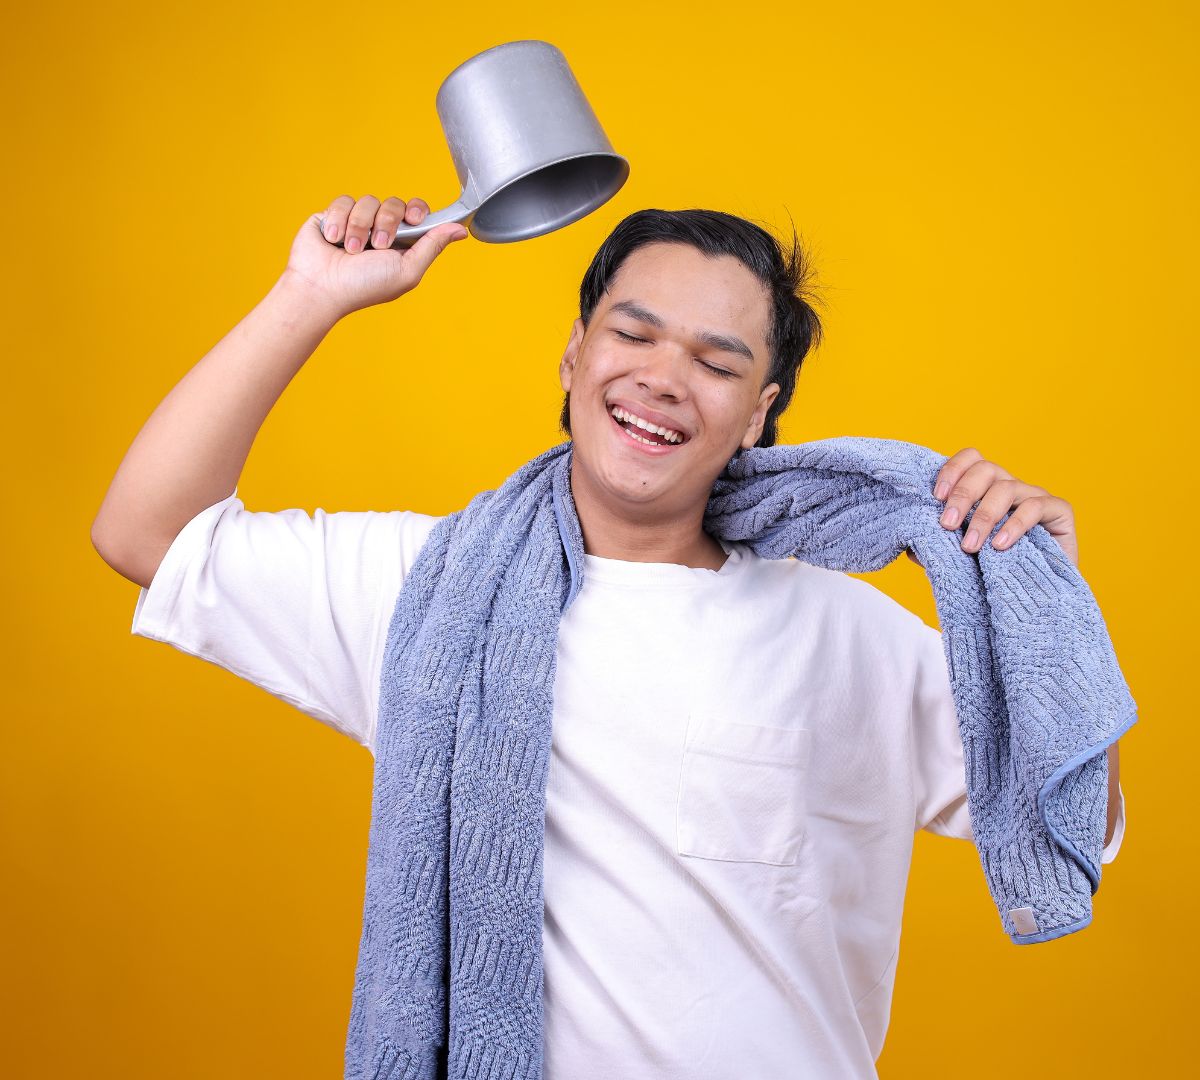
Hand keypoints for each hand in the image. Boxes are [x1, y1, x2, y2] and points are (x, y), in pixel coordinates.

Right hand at [280, 193, 469, 319]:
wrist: (322, 287)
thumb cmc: (364, 287)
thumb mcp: (407, 270)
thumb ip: (432, 247)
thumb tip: (461, 230)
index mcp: (402, 244)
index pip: (417, 213)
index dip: (418, 210)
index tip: (415, 219)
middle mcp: (381, 230)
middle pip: (395, 204)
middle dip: (387, 223)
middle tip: (377, 245)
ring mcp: (357, 221)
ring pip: (368, 201)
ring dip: (360, 227)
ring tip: (351, 250)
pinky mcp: (334, 215)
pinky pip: (344, 201)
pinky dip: (339, 221)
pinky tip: (333, 240)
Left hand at [906, 446, 1078, 567]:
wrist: (1036, 596)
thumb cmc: (993, 572)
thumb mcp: (958, 557)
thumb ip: (937, 545)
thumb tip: (909, 541)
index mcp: (985, 489)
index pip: (970, 459)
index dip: (952, 470)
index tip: (935, 497)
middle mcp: (1010, 486)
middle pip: (985, 469)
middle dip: (962, 495)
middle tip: (947, 524)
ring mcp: (1036, 496)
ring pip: (1006, 488)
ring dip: (983, 517)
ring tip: (970, 546)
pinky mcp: (1059, 511)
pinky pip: (1036, 507)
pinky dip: (1014, 526)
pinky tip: (999, 547)